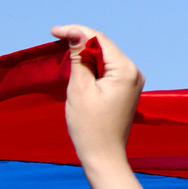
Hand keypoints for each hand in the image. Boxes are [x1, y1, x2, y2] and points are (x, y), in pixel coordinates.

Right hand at [53, 24, 146, 167]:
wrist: (104, 157)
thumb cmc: (89, 127)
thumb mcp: (79, 89)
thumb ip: (79, 58)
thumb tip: (76, 33)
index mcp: (125, 70)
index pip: (99, 39)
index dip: (76, 32)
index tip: (54, 31)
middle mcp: (134, 72)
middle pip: (104, 47)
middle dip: (80, 42)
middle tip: (56, 40)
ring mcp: (132, 81)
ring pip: (105, 58)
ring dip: (85, 55)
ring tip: (65, 55)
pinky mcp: (127, 90)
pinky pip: (108, 71)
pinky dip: (93, 68)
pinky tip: (79, 71)